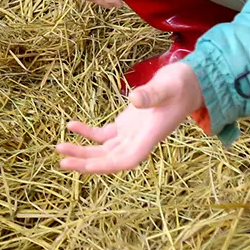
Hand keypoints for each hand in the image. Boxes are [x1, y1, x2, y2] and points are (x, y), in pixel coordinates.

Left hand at [56, 63, 203, 173]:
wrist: (189, 83)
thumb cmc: (181, 85)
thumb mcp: (167, 86)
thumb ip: (152, 94)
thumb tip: (134, 99)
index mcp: (150, 136)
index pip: (128, 159)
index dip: (108, 165)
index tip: (87, 167)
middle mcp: (140, 140)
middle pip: (110, 159)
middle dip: (87, 162)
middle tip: (62, 162)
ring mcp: (132, 134)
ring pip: (104, 150)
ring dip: (83, 150)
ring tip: (59, 147)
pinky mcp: (126, 125)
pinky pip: (104, 134)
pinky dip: (88, 132)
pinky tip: (71, 125)